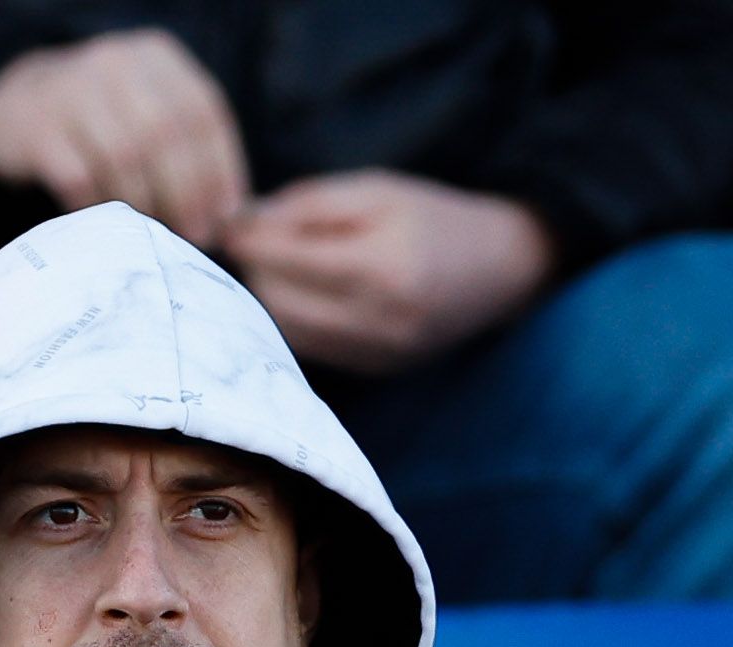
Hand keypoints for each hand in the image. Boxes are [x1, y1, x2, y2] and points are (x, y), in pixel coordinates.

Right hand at [0, 28, 249, 246]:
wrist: (22, 110)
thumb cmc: (108, 128)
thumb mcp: (154, 120)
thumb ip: (196, 155)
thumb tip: (237, 220)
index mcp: (156, 56)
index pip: (203, 113)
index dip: (220, 172)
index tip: (224, 219)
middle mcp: (115, 61)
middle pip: (166, 134)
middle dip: (186, 194)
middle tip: (192, 234)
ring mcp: (71, 88)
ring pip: (124, 156)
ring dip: (144, 203)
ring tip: (150, 229)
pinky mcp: (36, 124)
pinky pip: (80, 176)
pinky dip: (98, 204)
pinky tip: (104, 215)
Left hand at [228, 170, 553, 373]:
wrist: (501, 268)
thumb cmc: (434, 216)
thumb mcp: (373, 190)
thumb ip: (305, 205)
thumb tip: (238, 224)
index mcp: (382, 268)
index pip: (284, 260)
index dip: (249, 239)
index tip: (231, 223)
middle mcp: (382, 322)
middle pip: (279, 302)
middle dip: (257, 271)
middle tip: (255, 242)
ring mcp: (381, 354)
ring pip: (290, 333)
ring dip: (272, 299)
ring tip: (278, 267)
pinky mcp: (379, 370)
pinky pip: (314, 350)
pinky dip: (297, 322)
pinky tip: (304, 295)